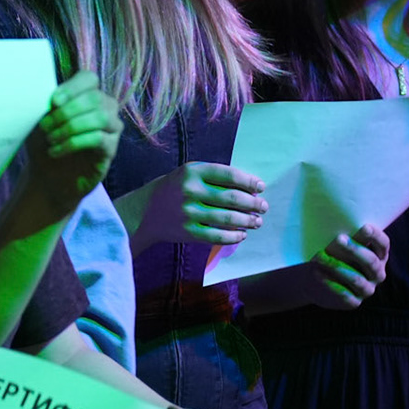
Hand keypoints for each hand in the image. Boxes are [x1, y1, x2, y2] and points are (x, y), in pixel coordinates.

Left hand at [26, 71, 123, 216]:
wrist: (46, 177)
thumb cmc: (44, 143)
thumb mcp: (40, 120)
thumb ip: (46, 103)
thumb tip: (45, 93)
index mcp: (86, 96)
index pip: (88, 79)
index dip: (72, 87)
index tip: (52, 102)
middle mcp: (104, 108)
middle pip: (95, 97)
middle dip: (67, 111)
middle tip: (45, 126)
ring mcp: (111, 129)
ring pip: (101, 117)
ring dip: (71, 127)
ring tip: (50, 138)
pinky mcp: (110, 150)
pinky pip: (99, 139)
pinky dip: (73, 143)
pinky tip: (55, 151)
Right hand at [120, 162, 266, 250]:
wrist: (145, 211)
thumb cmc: (174, 189)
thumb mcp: (188, 174)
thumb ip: (214, 177)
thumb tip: (250, 188)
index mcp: (192, 172)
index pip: (229, 175)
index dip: (249, 182)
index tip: (260, 187)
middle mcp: (190, 191)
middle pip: (232, 198)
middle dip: (253, 203)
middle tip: (263, 206)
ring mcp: (188, 213)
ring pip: (228, 218)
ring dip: (248, 221)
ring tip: (257, 221)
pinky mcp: (187, 231)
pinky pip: (217, 236)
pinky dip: (233, 237)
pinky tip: (241, 235)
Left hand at [300, 224, 389, 309]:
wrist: (315, 278)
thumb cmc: (332, 254)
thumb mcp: (339, 244)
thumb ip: (346, 236)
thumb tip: (341, 219)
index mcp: (378, 255)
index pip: (384, 245)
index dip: (376, 236)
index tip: (364, 227)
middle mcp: (377, 273)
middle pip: (371, 262)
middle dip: (354, 250)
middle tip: (338, 239)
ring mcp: (367, 289)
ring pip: (357, 279)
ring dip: (338, 267)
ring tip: (320, 257)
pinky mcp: (354, 302)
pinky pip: (346, 295)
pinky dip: (331, 284)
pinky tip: (318, 274)